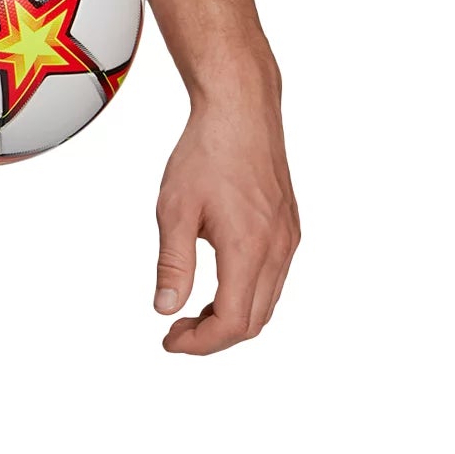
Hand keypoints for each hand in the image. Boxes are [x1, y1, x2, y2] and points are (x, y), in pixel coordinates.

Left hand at [153, 85, 298, 353]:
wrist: (241, 111)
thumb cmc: (206, 153)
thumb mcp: (175, 210)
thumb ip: (172, 264)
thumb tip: (165, 309)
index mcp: (250, 248)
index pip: (233, 322)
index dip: (201, 342)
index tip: (170, 340)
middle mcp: (278, 249)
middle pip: (255, 321)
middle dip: (214, 336)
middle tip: (176, 330)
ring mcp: (288, 240)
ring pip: (267, 302)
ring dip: (231, 317)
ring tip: (191, 310)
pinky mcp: (289, 229)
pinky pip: (274, 279)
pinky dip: (246, 295)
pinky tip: (217, 284)